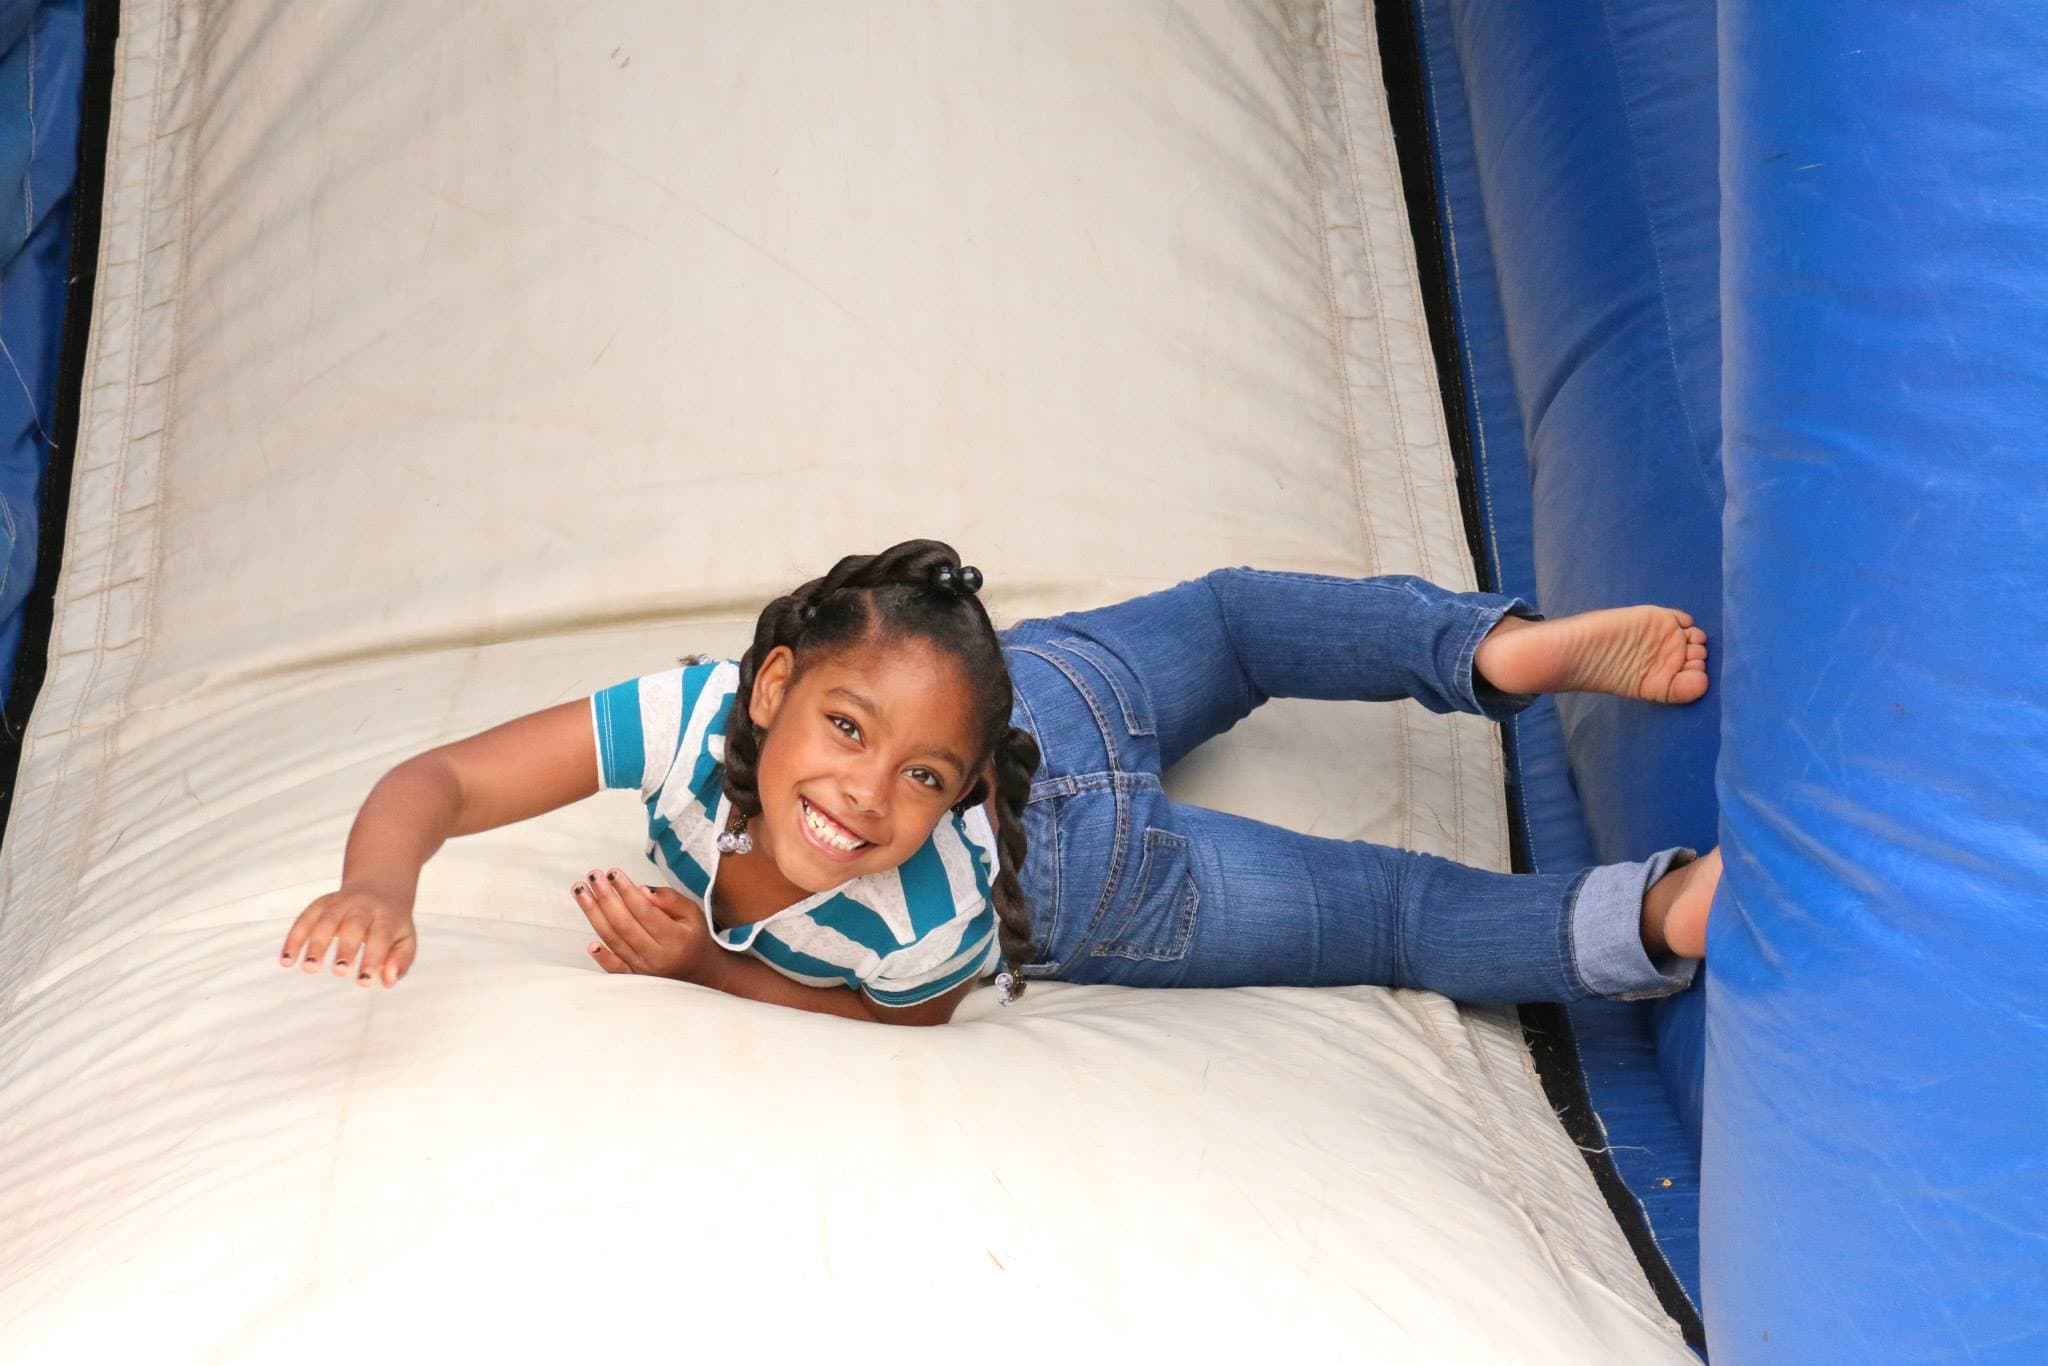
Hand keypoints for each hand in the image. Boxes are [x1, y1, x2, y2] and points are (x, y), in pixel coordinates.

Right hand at [280, 885, 417, 987]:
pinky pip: (304, 920)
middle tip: (339, 972)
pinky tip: (286, 961)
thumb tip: (387, 981)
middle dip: (346, 948)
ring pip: (326, 921)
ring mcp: (339, 904)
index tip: (364, 981)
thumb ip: (399, 962)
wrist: (378, 889)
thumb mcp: (405, 941)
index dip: (373, 958)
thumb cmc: (392, 926)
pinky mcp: (320, 905)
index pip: (381, 936)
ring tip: (310, 968)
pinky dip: (294, 940)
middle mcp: (362, 907)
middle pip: (353, 925)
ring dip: (316, 944)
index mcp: (387, 916)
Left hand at [573, 870, 716, 982]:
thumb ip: (670, 899)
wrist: (701, 974)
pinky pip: (615, 970)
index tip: (613, 873)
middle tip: (592, 876)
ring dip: (594, 915)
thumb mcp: (693, 913)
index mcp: (675, 938)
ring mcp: (644, 970)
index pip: (644, 911)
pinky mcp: (635, 978)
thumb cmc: (694, 937)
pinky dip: (602, 958)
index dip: (626, 891)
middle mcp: (658, 956)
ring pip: (614, 941)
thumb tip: (642, 890)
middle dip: (605, 898)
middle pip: (624, 925)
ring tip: (580, 891)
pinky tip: (590, 944)